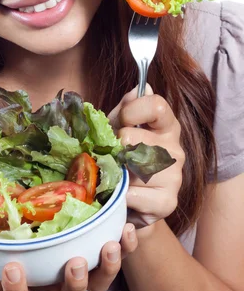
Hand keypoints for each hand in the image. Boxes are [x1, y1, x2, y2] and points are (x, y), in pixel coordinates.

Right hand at [0, 224, 137, 290]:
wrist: (33, 220)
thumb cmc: (4, 235)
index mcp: (27, 282)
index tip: (13, 269)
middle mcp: (56, 282)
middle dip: (74, 285)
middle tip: (75, 264)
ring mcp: (80, 268)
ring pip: (99, 283)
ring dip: (107, 268)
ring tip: (109, 246)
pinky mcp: (99, 247)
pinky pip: (118, 253)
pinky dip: (126, 245)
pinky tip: (126, 228)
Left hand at [108, 84, 184, 230]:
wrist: (128, 200)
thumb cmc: (123, 157)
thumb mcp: (119, 126)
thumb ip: (127, 107)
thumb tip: (141, 88)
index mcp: (167, 126)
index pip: (157, 105)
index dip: (131, 111)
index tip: (120, 122)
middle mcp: (175, 149)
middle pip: (133, 138)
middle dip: (115, 147)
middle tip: (114, 156)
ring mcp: (175, 177)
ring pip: (132, 166)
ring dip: (117, 172)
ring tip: (117, 175)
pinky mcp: (168, 202)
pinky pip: (134, 193)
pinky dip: (122, 195)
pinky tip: (124, 194)